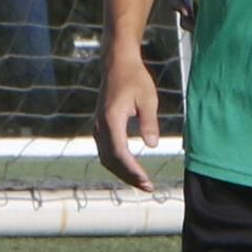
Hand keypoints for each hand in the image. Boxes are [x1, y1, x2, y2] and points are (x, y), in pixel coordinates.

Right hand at [95, 48, 160, 191]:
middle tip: (148, 187)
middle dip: (129, 176)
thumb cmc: (135, 78)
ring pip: (106, 158)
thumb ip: (149, 122)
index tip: (147, 180)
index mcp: (111, 119)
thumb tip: (152, 146)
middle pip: (111, 160)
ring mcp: (98, 127)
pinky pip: (106, 151)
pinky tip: (131, 169)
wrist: (116, 64)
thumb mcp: (148, 98)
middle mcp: (101, 125)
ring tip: (142, 182)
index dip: (133, 170)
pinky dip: (118, 163)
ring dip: (123, 172)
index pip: (120, 153)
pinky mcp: (100, 126)